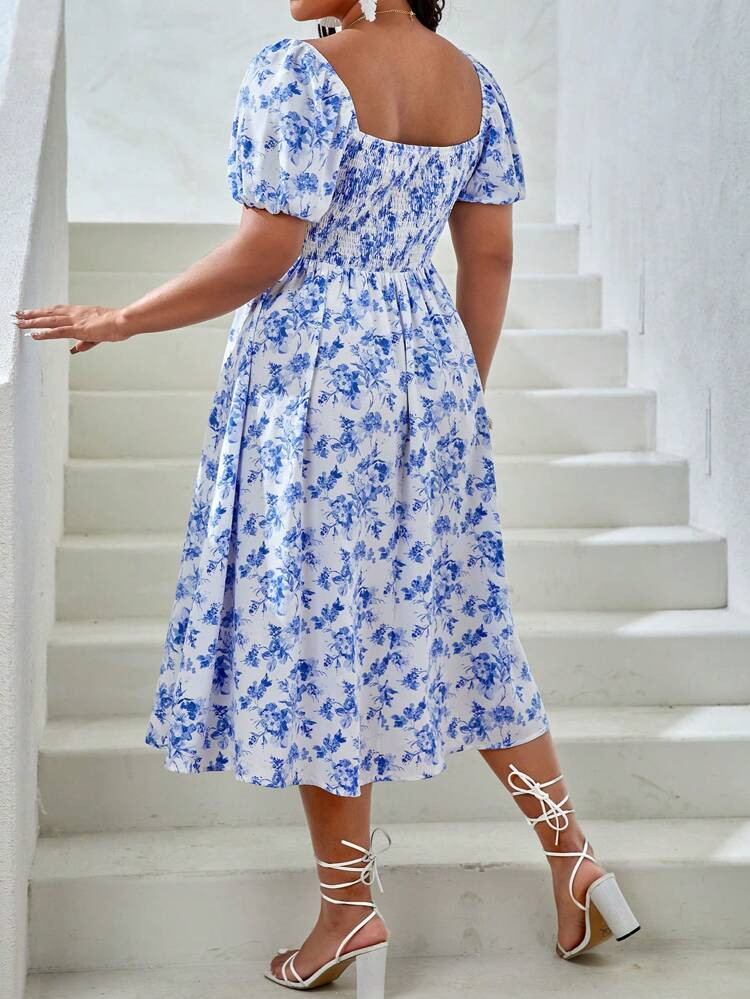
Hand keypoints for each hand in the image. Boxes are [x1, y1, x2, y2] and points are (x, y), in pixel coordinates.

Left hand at [13, 304, 134, 353]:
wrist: (123, 321)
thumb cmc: (115, 324)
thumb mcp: (97, 334)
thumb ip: (85, 342)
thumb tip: (75, 349)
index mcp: (79, 313)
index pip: (56, 311)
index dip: (42, 312)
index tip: (31, 312)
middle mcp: (74, 314)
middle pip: (48, 313)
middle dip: (31, 314)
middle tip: (18, 314)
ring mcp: (75, 321)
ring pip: (49, 320)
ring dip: (32, 321)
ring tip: (19, 322)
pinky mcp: (77, 329)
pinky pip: (57, 331)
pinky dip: (44, 333)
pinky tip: (34, 334)